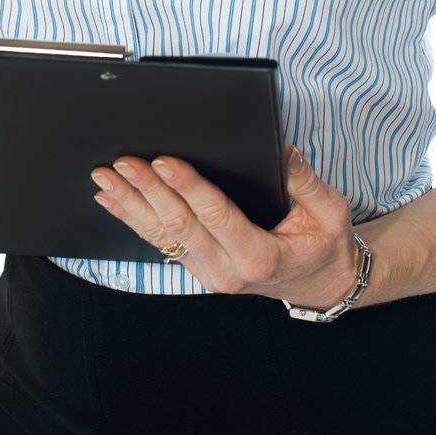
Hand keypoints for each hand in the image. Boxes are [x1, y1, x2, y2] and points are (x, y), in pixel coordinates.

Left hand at [90, 145, 360, 306]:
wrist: (319, 284)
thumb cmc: (324, 245)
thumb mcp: (331, 213)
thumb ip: (306, 183)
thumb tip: (283, 151)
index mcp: (259, 256)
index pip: (216, 215)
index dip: (188, 187)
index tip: (164, 162)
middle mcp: (227, 270)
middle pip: (180, 225)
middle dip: (148, 190)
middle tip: (123, 162)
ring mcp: (208, 273)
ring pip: (162, 236)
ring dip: (130, 204)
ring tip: (104, 177)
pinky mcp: (198, 268)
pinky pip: (160, 242)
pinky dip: (133, 218)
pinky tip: (111, 200)